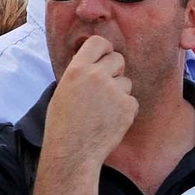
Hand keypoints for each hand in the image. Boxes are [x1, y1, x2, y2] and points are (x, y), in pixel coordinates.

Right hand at [44, 36, 138, 161]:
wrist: (72, 152)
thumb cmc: (63, 124)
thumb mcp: (63, 90)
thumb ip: (80, 73)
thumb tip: (94, 62)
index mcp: (77, 69)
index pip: (99, 42)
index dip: (104, 49)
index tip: (104, 57)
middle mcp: (97, 75)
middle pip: (118, 59)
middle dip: (115, 70)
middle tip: (105, 88)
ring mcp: (114, 91)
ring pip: (126, 81)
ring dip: (119, 93)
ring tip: (103, 110)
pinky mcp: (127, 107)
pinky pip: (132, 101)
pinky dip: (125, 110)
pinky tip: (110, 121)